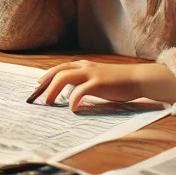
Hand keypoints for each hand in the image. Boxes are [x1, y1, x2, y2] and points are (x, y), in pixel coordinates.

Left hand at [33, 60, 175, 111]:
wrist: (137, 78)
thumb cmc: (118, 81)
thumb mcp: (97, 78)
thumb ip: (84, 81)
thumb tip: (70, 91)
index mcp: (83, 65)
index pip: (59, 69)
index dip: (47, 77)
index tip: (38, 87)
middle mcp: (84, 66)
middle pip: (58, 72)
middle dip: (45, 84)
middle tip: (38, 96)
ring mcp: (91, 74)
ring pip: (64, 77)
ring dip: (54, 90)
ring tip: (49, 102)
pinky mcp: (99, 83)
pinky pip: (81, 90)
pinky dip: (73, 99)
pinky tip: (72, 108)